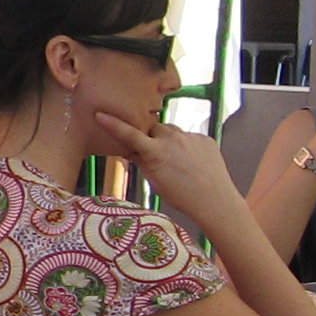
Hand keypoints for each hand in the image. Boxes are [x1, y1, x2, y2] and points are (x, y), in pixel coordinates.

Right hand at [92, 112, 242, 233]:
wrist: (214, 200)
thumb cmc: (181, 195)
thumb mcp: (155, 181)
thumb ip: (141, 162)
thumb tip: (129, 151)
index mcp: (156, 152)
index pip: (130, 134)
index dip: (113, 124)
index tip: (100, 114)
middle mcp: (172, 139)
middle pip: (153, 128)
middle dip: (150, 136)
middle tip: (152, 150)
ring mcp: (191, 137)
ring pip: (172, 131)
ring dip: (168, 140)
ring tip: (175, 159)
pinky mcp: (205, 138)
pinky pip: (189, 137)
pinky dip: (186, 145)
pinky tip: (191, 161)